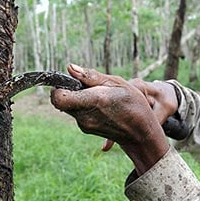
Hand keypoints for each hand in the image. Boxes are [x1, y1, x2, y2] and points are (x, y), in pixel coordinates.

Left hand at [50, 64, 171, 174]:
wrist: (141, 132)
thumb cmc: (133, 104)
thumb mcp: (116, 83)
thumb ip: (91, 76)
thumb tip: (70, 68)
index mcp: (92, 101)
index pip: (58, 97)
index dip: (58, 87)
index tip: (70, 81)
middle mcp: (85, 116)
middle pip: (61, 101)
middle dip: (69, 90)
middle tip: (86, 86)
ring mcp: (84, 125)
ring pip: (68, 107)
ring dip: (77, 98)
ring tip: (98, 96)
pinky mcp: (86, 129)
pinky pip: (77, 113)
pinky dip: (83, 106)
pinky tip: (100, 106)